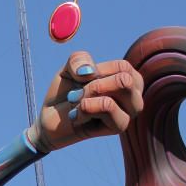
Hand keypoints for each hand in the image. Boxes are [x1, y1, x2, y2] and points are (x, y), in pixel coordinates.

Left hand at [28, 51, 143, 152]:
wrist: (50, 120)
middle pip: (124, 80)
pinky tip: (75, 116)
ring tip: (76, 105)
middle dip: (93, 86)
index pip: (122, 67)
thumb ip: (78, 59)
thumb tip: (90, 72)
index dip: (96, 72)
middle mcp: (135, 95)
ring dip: (88, 96)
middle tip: (75, 96)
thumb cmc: (65, 93)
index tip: (81, 82)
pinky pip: (107, 107)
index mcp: (129, 78)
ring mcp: (130, 112)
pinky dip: (85, 108)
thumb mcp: (68, 69)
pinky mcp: (120, 126)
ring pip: (119, 91)